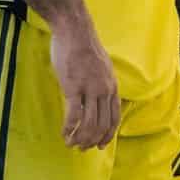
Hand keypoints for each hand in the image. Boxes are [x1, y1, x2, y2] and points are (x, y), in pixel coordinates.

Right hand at [49, 12, 119, 149]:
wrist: (74, 30)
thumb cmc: (84, 48)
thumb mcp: (101, 68)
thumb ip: (101, 85)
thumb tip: (97, 100)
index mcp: (112, 86)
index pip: (115, 118)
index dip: (108, 135)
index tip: (101, 146)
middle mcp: (104, 90)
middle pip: (102, 125)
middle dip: (92, 141)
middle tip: (81, 149)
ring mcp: (90, 89)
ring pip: (89, 124)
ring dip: (80, 139)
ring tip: (71, 144)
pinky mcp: (73, 87)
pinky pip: (73, 115)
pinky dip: (69, 129)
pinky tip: (64, 134)